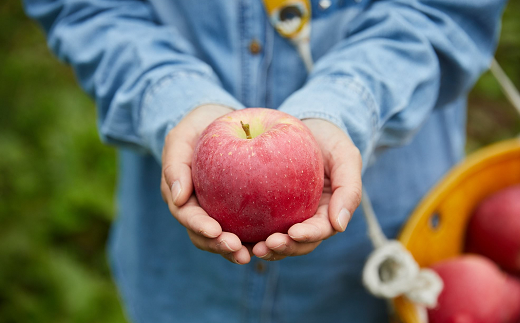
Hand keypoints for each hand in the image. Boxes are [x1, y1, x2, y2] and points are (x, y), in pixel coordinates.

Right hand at [161, 104, 252, 264]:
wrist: (220, 122)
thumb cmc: (197, 128)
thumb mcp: (181, 138)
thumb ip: (175, 164)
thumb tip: (177, 198)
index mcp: (182, 198)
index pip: (188, 216)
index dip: (200, 226)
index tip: (216, 230)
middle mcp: (201, 210)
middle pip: (207, 236)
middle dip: (221, 246)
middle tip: (239, 250)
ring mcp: (221, 212)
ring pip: (227, 237)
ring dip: (239, 249)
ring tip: (256, 253)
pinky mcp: (242, 209)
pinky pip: (250, 225)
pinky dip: (259, 234)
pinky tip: (276, 238)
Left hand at [252, 118, 361, 260]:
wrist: (305, 126)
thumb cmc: (329, 140)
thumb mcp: (345, 157)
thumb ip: (349, 190)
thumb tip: (339, 226)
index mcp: (326, 214)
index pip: (318, 230)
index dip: (307, 236)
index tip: (293, 232)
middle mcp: (304, 220)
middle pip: (294, 243)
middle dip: (282, 248)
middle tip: (265, 246)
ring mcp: (283, 216)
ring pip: (273, 240)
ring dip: (262, 248)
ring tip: (247, 247)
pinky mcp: (263, 209)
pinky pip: (253, 223)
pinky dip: (244, 232)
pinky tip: (228, 232)